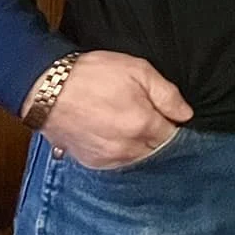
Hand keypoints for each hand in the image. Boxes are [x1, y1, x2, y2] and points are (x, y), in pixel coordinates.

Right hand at [33, 50, 191, 169]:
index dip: (174, 125)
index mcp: (142, 125)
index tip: (171, 116)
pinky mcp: (91, 162)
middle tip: (151, 118)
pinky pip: (117, 164)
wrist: (48, 89)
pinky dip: (123, 153)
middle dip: (159, 138)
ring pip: (138, 159)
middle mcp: (128, 148)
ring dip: (141, 147)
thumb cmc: (94, 75)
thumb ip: (167, 94)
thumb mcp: (138, 71)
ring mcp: (108, 159)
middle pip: (157, 151)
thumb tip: (186, 114)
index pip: (173, 136)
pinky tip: (117, 135)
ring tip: (131, 125)